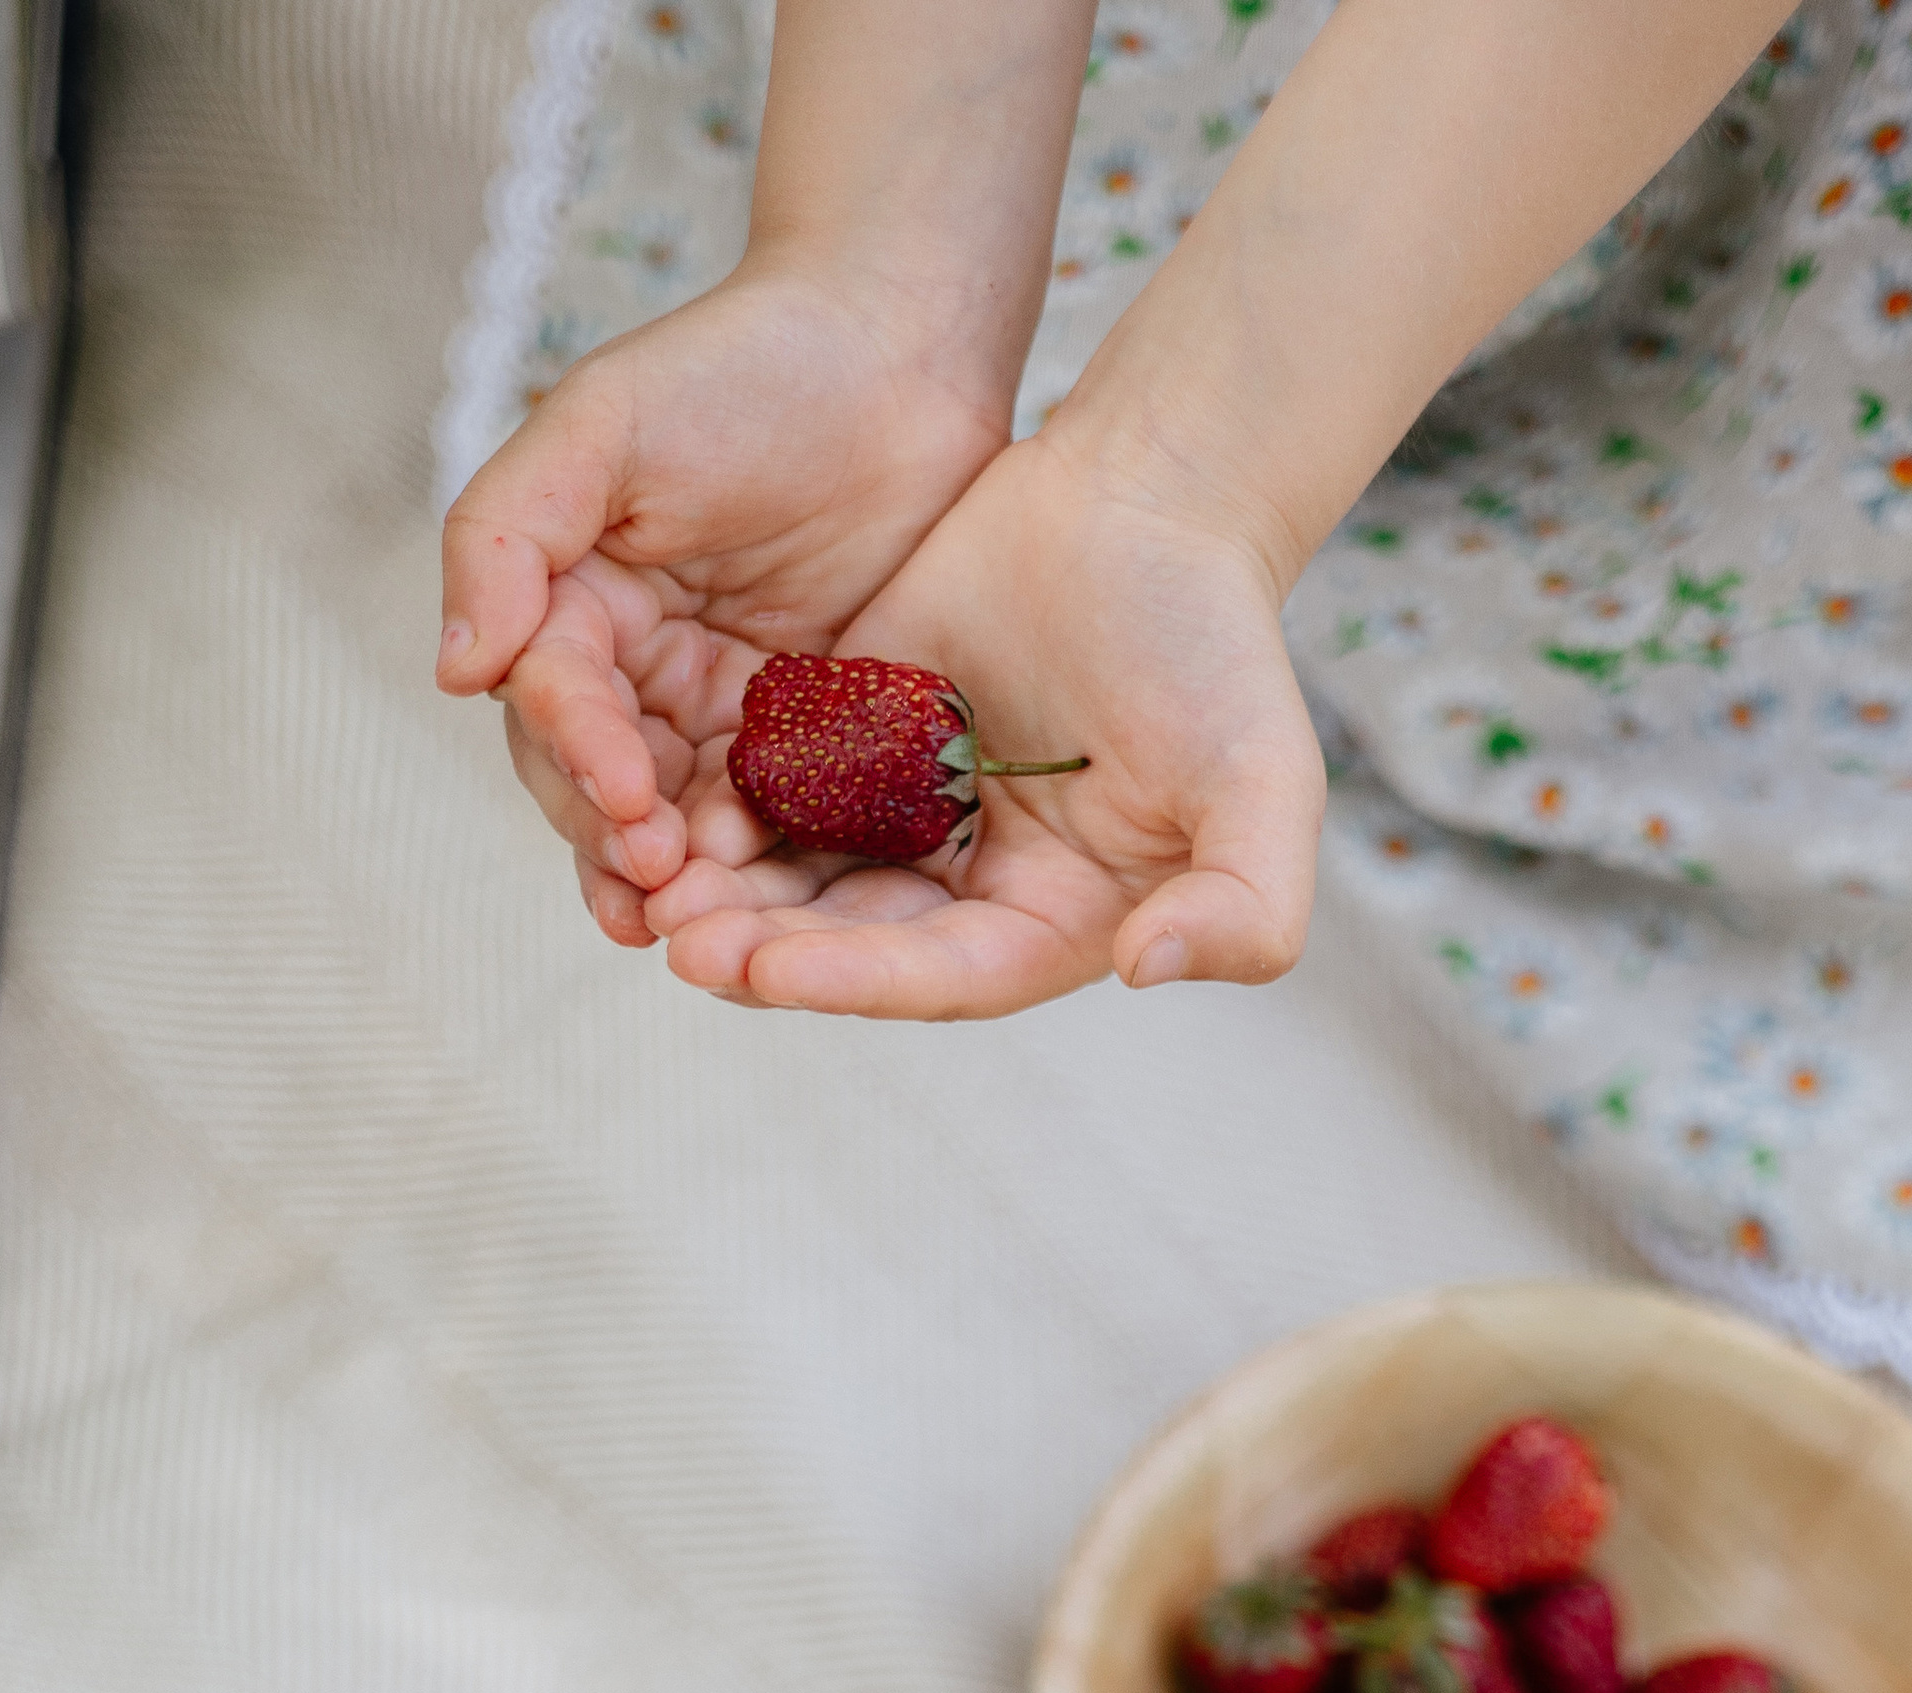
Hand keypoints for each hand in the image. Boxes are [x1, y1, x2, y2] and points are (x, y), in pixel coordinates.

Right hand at [439, 267, 1011, 948]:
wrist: (897, 349)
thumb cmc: (742, 365)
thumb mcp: (602, 425)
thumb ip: (506, 535)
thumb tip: (455, 672)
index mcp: (572, 608)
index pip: (553, 702)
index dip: (581, 754)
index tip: (625, 794)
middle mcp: (636, 674)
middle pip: (601, 785)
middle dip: (620, 839)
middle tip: (656, 883)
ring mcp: (722, 714)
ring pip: (677, 822)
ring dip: (680, 882)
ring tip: (695, 929)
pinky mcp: (809, 740)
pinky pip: (774, 822)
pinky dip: (764, 869)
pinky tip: (773, 913)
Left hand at [637, 428, 1326, 1017]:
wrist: (1152, 492)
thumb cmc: (1219, 643)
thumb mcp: (1262, 789)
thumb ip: (1245, 906)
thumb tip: (1151, 969)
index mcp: (1052, 927)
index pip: (941, 977)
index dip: (853, 980)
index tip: (765, 970)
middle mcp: (970, 892)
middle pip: (851, 942)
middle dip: (763, 948)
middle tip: (678, 939)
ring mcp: (906, 817)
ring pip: (797, 876)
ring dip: (726, 891)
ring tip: (648, 886)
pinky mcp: (855, 741)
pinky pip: (775, 788)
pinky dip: (719, 804)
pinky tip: (652, 800)